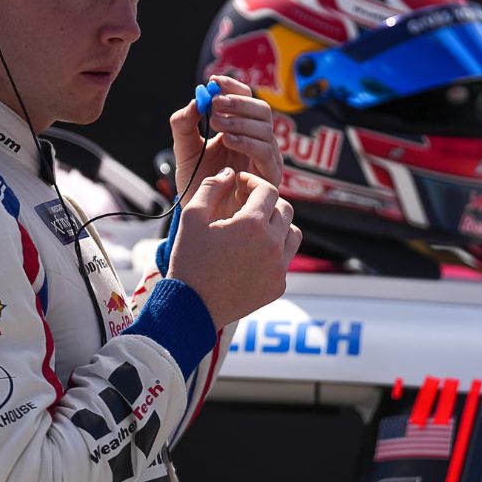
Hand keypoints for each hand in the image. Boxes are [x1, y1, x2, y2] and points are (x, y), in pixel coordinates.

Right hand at [167, 169, 301, 327]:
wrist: (191, 308)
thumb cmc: (189, 260)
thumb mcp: (192, 216)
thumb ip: (213, 186)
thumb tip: (230, 173)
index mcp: (252, 224)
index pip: (267, 189)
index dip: (252, 182)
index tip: (239, 185)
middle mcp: (272, 244)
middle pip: (284, 208)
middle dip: (266, 201)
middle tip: (247, 205)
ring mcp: (279, 267)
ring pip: (292, 232)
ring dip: (277, 225)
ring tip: (255, 228)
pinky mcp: (279, 285)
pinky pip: (286, 259)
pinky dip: (274, 251)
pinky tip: (253, 253)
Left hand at [168, 75, 281, 207]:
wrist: (203, 218)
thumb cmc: (199, 184)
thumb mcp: (184, 150)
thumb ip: (184, 125)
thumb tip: (196, 99)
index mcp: (240, 130)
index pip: (245, 99)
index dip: (232, 87)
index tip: (214, 80)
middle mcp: (257, 141)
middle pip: (261, 110)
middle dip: (238, 103)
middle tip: (215, 104)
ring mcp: (266, 159)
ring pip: (265, 128)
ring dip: (239, 121)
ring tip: (216, 123)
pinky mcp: (270, 176)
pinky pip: (265, 151)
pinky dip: (246, 141)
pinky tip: (227, 139)